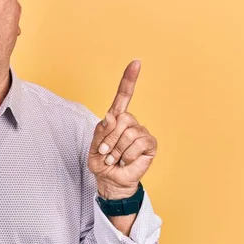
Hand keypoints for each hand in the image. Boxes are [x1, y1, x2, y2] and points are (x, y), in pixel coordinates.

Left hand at [88, 60, 157, 199]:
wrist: (110, 180)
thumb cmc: (102, 162)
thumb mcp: (94, 146)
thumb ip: (101, 131)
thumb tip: (112, 115)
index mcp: (115, 118)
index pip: (123, 95)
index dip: (129, 79)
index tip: (136, 62)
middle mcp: (130, 122)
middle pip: (122, 118)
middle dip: (110, 138)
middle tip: (106, 152)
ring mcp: (141, 132)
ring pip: (129, 133)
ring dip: (117, 150)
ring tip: (115, 158)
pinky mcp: (150, 144)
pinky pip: (138, 144)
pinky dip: (127, 155)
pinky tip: (126, 161)